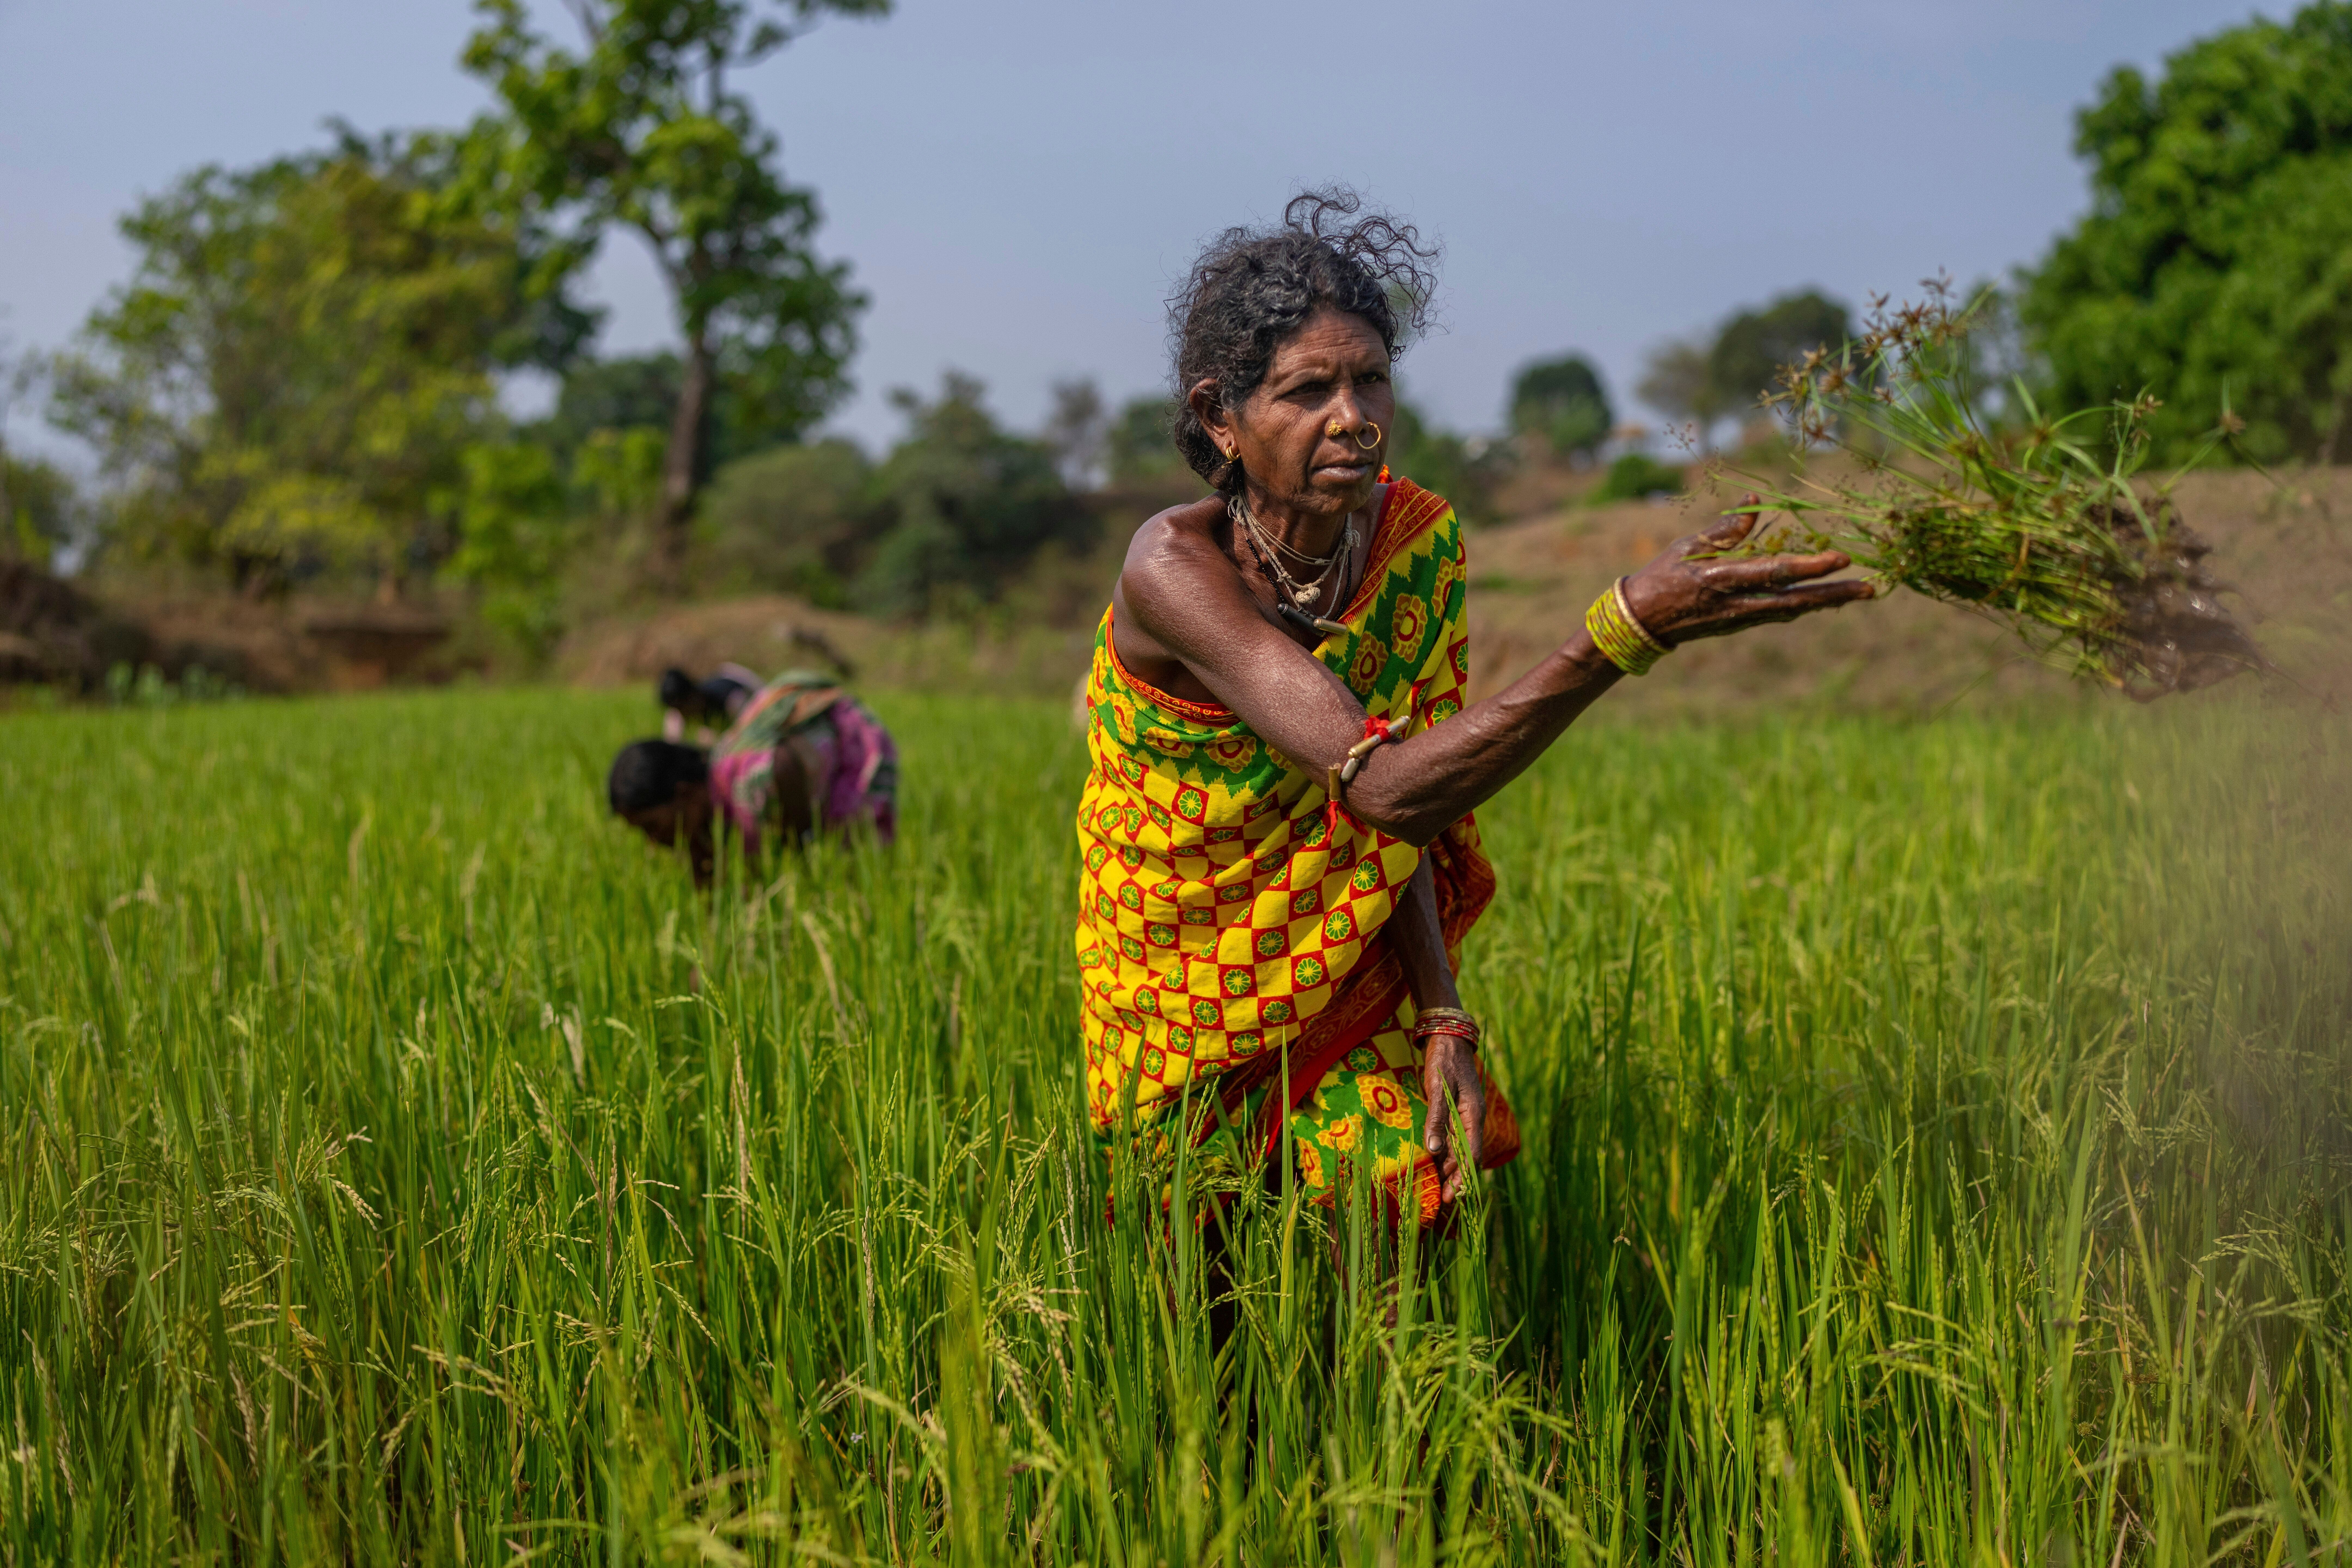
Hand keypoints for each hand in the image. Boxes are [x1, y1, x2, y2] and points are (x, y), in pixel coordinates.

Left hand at [1420, 1033, 1485, 1201]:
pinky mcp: (1454, 1112)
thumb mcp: (1438, 1087)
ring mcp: (1463, 1117)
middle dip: (1455, 1180)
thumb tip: (1433, 1150)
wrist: (1448, 1037)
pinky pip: (1452, 1139)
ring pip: (1458, 1149)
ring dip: (1449, 1170)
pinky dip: (1444, 1154)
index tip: (1451, 1196)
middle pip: (1465, 1157)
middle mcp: (1471, 1120)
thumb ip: (1436, 1118)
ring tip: (1435, 1190)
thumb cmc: (1443, 1060)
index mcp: (1473, 1115)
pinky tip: (1433, 1165)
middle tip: (1440, 1203)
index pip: (1471, 1154)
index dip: (1462, 1177)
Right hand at [1619, 495, 1872, 646]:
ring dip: (1828, 601)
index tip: (1840, 558)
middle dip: (1834, 594)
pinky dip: (1807, 605)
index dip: (1809, 567)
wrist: (1642, 622)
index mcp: (1722, 580)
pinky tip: (1828, 599)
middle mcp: (1737, 604)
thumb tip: (1755, 498)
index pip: (1774, 573)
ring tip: (1861, 592)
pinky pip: (1781, 613)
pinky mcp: (1742, 623)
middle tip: (1870, 588)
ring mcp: (1741, 618)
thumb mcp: (1687, 547)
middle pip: (1795, 601)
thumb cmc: (1662, 575)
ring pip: (1793, 610)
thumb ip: (1725, 529)